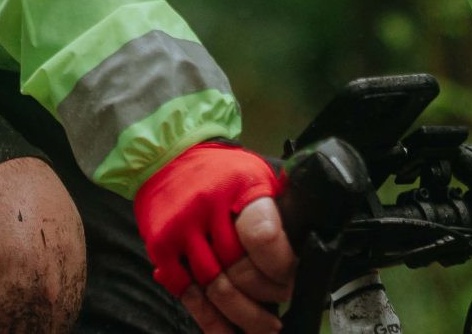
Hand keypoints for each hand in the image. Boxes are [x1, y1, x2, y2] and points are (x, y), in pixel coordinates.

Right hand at [133, 142, 295, 333]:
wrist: (166, 156)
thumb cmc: (219, 170)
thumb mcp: (255, 173)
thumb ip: (278, 206)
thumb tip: (311, 242)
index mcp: (239, 185)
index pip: (263, 235)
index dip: (281, 265)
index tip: (292, 277)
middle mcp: (207, 207)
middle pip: (242, 269)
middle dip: (269, 293)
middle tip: (283, 298)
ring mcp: (181, 230)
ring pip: (218, 289)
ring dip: (245, 315)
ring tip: (265, 326)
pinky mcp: (161, 249)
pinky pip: (189, 295)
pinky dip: (211, 320)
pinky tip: (229, 330)